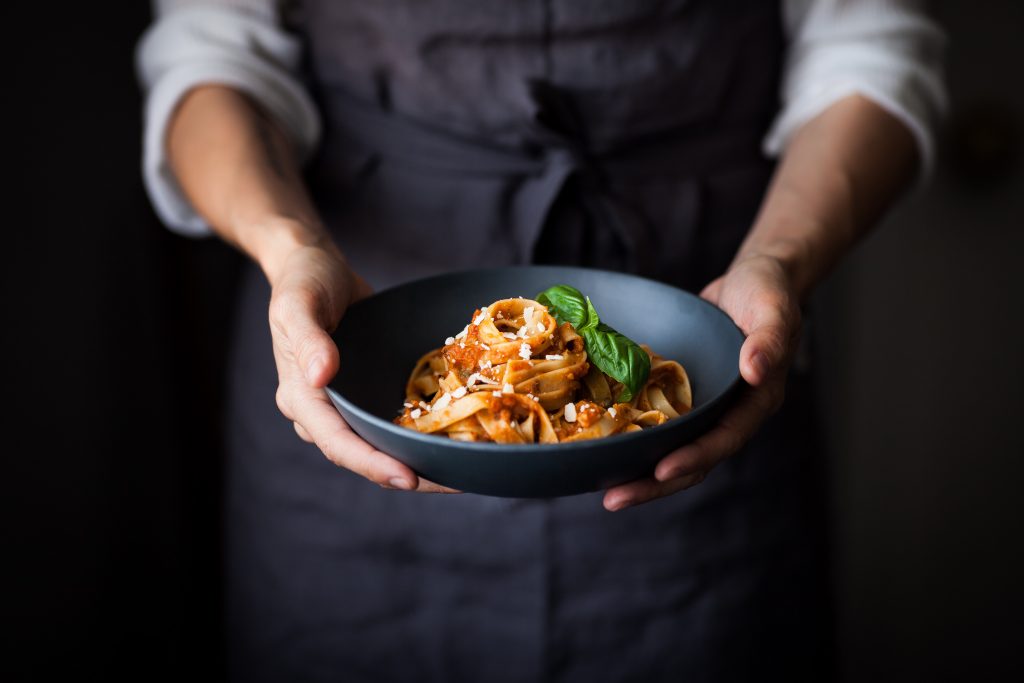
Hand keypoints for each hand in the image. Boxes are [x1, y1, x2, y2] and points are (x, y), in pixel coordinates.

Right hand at [267, 232, 456, 492]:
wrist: (315, 267)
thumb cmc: (305, 282)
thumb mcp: (299, 302)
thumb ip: (308, 338)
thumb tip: (320, 376)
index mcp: (301, 396)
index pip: (336, 442)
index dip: (371, 463)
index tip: (407, 477)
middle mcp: (322, 411)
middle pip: (364, 455)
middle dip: (407, 474)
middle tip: (455, 482)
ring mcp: (347, 405)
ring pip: (382, 446)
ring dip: (420, 461)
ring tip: (465, 471)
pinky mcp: (368, 395)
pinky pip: (394, 422)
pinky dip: (422, 434)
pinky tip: (459, 438)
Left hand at [603, 254, 801, 510]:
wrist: (752, 281)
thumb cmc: (768, 291)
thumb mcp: (774, 309)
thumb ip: (769, 339)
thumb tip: (755, 371)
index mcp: (757, 402)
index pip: (725, 439)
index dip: (695, 457)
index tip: (662, 469)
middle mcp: (730, 413)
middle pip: (694, 460)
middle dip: (655, 483)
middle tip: (614, 500)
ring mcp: (705, 407)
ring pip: (672, 448)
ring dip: (641, 471)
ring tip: (602, 489)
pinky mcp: (684, 395)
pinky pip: (659, 422)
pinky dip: (634, 436)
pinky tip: (602, 445)